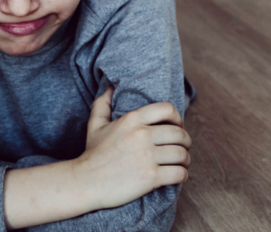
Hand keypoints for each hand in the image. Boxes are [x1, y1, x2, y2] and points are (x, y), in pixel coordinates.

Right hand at [73, 86, 191, 210]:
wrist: (84, 183)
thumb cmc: (92, 154)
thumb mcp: (95, 125)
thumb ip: (103, 104)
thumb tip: (110, 87)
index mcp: (132, 120)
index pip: (167, 109)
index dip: (178, 118)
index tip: (178, 127)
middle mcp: (142, 135)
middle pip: (179, 134)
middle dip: (186, 142)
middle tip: (183, 148)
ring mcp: (147, 156)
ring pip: (181, 154)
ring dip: (185, 159)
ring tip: (182, 163)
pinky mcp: (151, 177)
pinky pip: (179, 173)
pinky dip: (182, 175)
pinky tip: (178, 175)